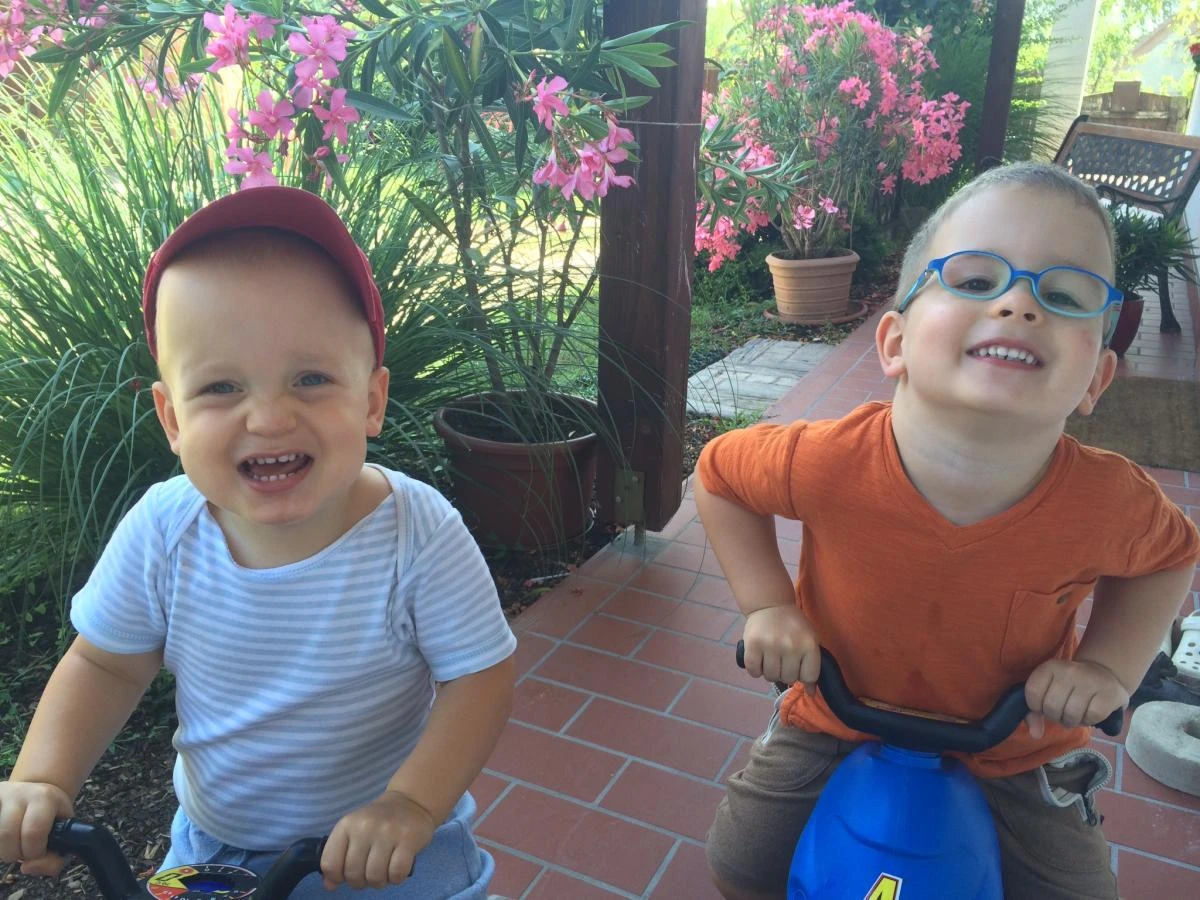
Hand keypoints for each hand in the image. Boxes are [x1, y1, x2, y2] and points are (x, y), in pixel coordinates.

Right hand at [0, 781, 73, 875]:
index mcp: (45, 797)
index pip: (34, 831)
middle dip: (15, 853)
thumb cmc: (50, 819)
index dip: (34, 851)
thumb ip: (53, 860)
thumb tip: (27, 868)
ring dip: (3, 850)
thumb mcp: (63, 834)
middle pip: (6, 835)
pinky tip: (6, 840)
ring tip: (13, 844)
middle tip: (23, 849)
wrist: (34, 795)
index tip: (38, 851)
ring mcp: (1, 795)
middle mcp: (20, 793)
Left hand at [320, 790, 436, 890]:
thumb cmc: (377, 821)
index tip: (347, 875)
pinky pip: (396, 873)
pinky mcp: (408, 839)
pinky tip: (396, 869)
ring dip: (379, 882)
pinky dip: (395, 878)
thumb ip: (339, 857)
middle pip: (353, 874)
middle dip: (361, 882)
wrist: (410, 802)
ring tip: (383, 871)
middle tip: (369, 873)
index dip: (337, 877)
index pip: (330, 863)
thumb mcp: (353, 833)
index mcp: (346, 824)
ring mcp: (388, 832)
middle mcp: (365, 826)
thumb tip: (330, 885)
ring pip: (375, 877)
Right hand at [741, 605, 820, 691]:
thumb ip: (811, 665)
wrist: (770, 604)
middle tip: (782, 659)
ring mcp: (771, 645)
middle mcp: (791, 646)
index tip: (797, 665)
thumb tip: (810, 693)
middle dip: (785, 672)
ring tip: (770, 658)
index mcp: (809, 644)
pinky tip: (759, 659)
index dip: (802, 675)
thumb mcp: (809, 640)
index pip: (809, 676)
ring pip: (771, 676)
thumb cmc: (793, 625)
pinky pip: (754, 671)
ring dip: (770, 672)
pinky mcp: (753, 644)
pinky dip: (755, 670)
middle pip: (788, 678)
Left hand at [1024, 658, 1129, 739]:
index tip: (1045, 705)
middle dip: (1055, 716)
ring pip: (1071, 714)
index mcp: (1050, 666)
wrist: (1104, 674)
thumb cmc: (1070, 686)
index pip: (1033, 692)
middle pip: (1052, 706)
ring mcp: (1090, 681)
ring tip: (1075, 715)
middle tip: (1063, 712)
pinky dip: (1089, 721)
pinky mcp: (1108, 694)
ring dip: (1071, 722)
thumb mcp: (1049, 690)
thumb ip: (1035, 711)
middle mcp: (1069, 671)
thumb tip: (1035, 734)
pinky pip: (1092, 717)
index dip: (1036, 706)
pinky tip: (1089, 713)